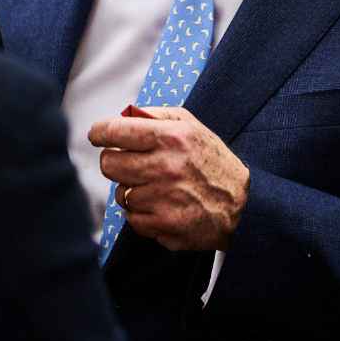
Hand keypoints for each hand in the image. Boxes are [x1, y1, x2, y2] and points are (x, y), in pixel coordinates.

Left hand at [89, 106, 248, 251]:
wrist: (243, 206)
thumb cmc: (212, 161)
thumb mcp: (191, 126)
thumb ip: (154, 116)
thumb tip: (121, 116)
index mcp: (172, 137)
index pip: (116, 131)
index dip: (100, 133)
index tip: (97, 136)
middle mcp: (166, 166)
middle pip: (109, 164)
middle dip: (115, 162)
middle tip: (129, 163)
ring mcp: (163, 198)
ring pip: (120, 193)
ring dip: (132, 190)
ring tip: (154, 187)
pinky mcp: (164, 224)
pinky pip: (131, 218)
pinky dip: (141, 214)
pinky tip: (160, 205)